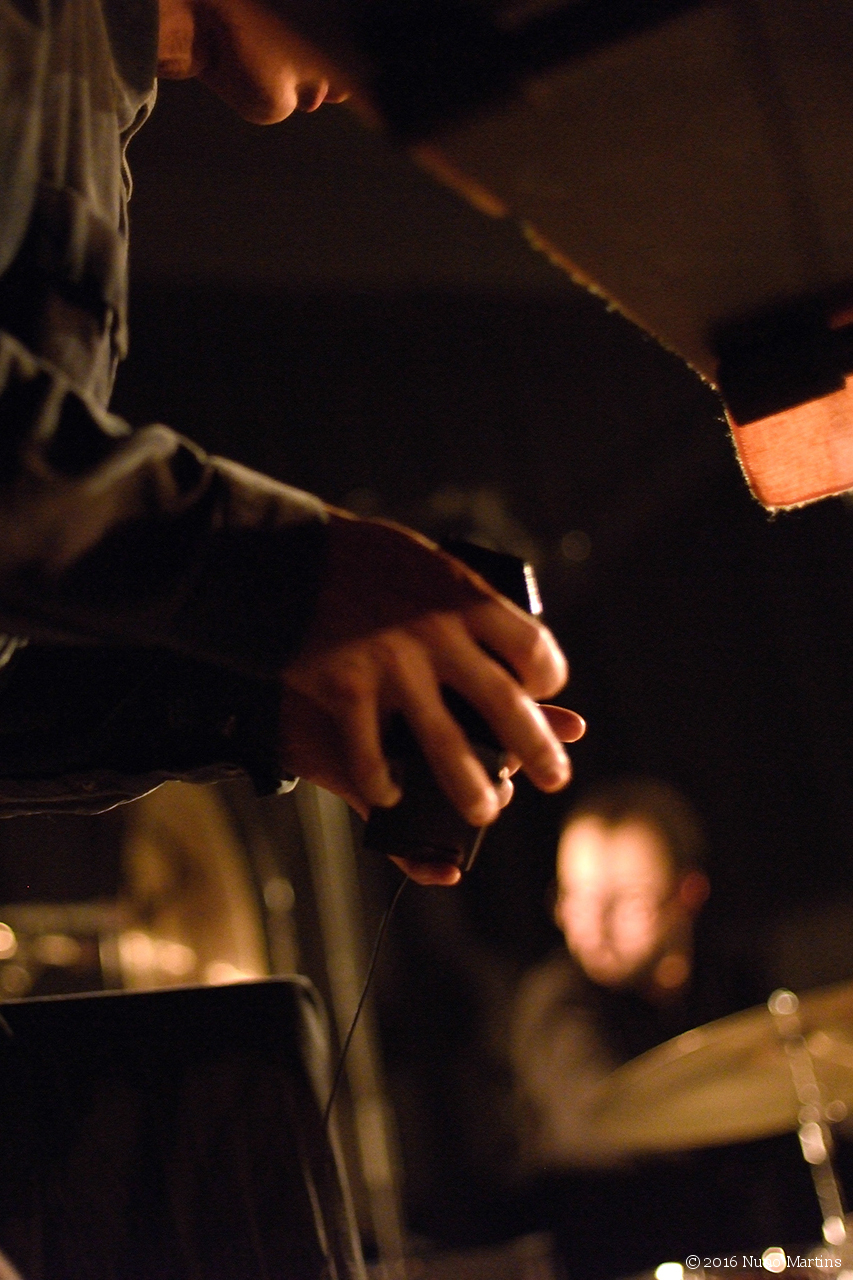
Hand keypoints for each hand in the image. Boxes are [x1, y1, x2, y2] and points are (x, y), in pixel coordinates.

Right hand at [279, 511, 583, 877]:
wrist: (284, 553)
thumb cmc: (360, 556)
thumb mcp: (427, 562)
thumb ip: (463, 602)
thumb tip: (500, 639)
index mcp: (467, 598)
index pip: (534, 649)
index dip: (548, 681)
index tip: (546, 695)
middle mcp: (440, 635)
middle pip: (507, 707)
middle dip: (539, 750)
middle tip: (557, 779)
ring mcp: (394, 667)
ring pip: (448, 747)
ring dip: (473, 788)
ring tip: (488, 811)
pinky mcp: (348, 689)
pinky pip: (374, 755)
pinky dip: (384, 783)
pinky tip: (391, 795)